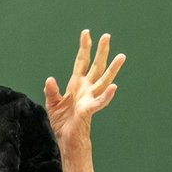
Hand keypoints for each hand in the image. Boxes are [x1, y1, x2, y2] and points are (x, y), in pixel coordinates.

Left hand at [43, 30, 124, 147]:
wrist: (66, 138)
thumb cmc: (62, 120)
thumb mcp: (52, 103)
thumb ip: (51, 91)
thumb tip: (49, 79)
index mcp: (76, 84)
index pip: (82, 62)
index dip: (84, 48)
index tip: (86, 33)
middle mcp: (86, 88)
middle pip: (96, 66)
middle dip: (101, 52)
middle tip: (107, 36)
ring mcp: (89, 98)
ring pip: (103, 80)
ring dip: (112, 69)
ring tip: (121, 56)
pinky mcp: (88, 110)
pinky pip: (99, 102)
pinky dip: (106, 95)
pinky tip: (114, 87)